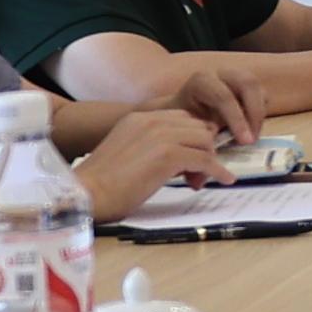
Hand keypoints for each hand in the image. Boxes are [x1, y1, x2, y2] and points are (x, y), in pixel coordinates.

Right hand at [74, 107, 225, 218]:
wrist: (86, 194)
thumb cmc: (102, 184)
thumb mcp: (128, 153)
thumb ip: (152, 148)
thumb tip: (181, 161)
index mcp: (139, 117)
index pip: (182, 118)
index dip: (194, 137)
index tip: (198, 156)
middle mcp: (152, 120)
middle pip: (198, 126)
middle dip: (204, 148)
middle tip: (200, 172)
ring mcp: (161, 136)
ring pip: (205, 140)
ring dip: (210, 160)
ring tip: (202, 180)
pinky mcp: (168, 156)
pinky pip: (206, 159)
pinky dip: (218, 171)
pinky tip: (224, 179)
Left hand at [156, 64, 273, 149]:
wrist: (176, 113)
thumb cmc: (178, 126)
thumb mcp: (180, 138)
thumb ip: (188, 159)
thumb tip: (198, 183)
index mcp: (200, 83)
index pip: (223, 95)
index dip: (236, 118)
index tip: (244, 142)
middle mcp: (219, 75)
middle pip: (247, 83)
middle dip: (253, 113)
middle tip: (252, 140)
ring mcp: (234, 78)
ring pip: (257, 88)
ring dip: (259, 114)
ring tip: (253, 138)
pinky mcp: (246, 87)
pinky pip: (262, 96)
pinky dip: (261, 113)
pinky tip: (251, 131)